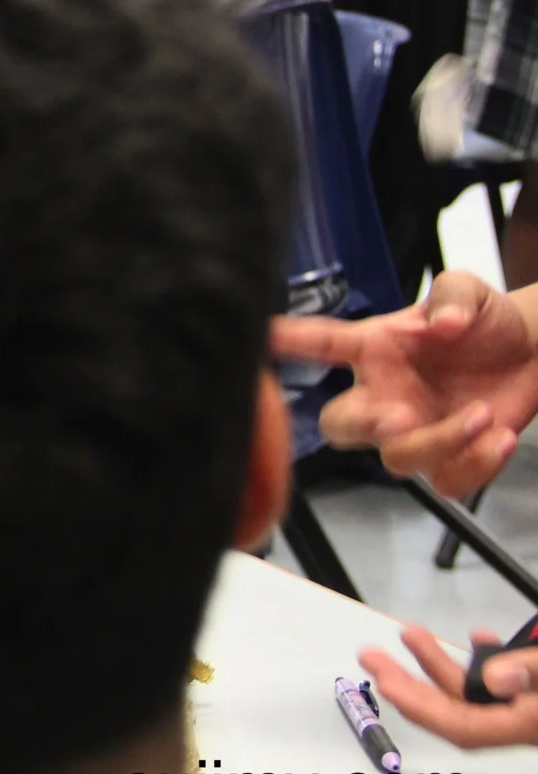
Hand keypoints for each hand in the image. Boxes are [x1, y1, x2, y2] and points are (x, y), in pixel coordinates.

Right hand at [275, 271, 537, 495]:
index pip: (322, 345)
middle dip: (364, 427)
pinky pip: (446, 481)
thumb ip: (453, 297)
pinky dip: (477, 464)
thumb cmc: (486, 322)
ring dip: (441, 442)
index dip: (290, 343)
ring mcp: (413, 432)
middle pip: (340, 426)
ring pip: (398, 460)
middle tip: (401, 416)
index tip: (262, 337)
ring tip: (484, 414)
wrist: (533, 355)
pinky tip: (499, 436)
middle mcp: (383, 395)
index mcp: (375, 350)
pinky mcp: (449, 460)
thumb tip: (441, 323)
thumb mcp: (468, 292)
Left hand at [360, 627, 537, 749]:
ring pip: (475, 693)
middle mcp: (522, 724)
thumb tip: (495, 677)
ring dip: (440, 663)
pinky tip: (478, 639)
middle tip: (371, 657)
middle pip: (454, 711)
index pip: (459, 727)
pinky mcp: (535, 696)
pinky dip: (486, 661)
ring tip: (412, 634)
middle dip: (408, 684)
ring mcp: (528, 711)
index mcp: (525, 727)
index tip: (384, 683)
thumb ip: (530, 674)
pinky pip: (504, 684)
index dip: (417, 706)